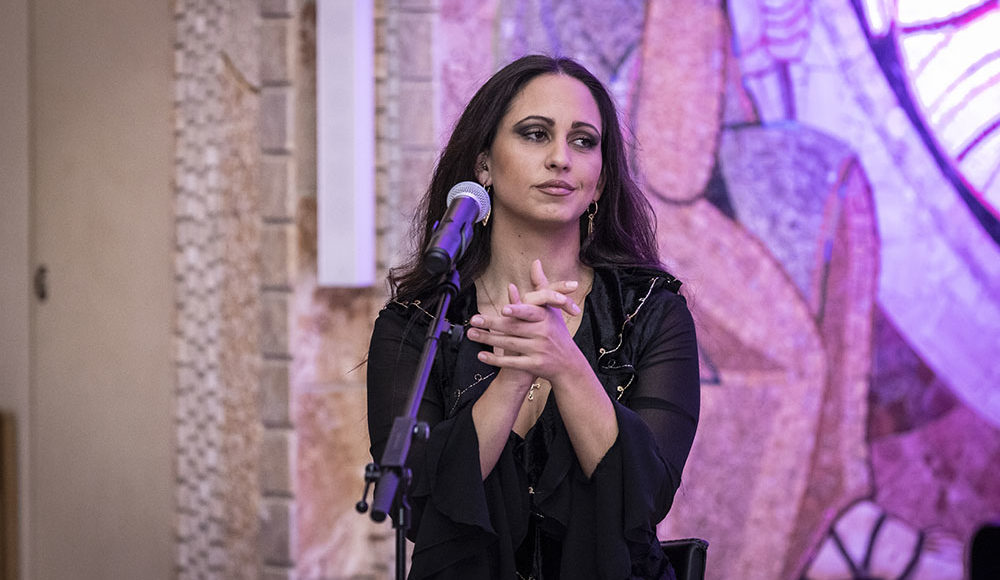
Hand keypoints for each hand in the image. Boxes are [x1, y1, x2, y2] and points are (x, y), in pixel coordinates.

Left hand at [467, 260, 584, 380]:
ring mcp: (539, 350)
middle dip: (492, 324)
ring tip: (472, 334)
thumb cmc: (557, 332)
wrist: (568, 364)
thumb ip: (541, 286)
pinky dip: (496, 360)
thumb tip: (536, 262)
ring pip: (510, 344)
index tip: (503, 309)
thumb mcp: (552, 309)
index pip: (529, 313)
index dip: (517, 310)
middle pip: (514, 328)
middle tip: (474, 320)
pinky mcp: (534, 366)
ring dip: (488, 339)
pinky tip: (482, 356)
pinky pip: (512, 362)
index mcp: (546, 318)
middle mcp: (543, 333)